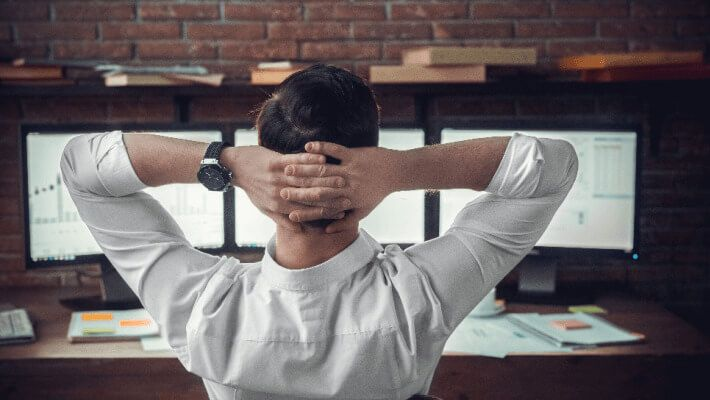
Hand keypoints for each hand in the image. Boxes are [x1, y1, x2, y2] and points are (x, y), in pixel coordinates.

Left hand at [222, 146, 350, 229]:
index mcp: (278, 206)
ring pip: (305, 179)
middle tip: (348, 195)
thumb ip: (283, 220)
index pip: (307, 211)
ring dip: (325, 178)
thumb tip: (301, 231)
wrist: (234, 168)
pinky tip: (324, 158)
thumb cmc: (252, 189)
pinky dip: (310, 159)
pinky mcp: (274, 161)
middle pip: (309, 196)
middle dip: (330, 196)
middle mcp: (279, 193)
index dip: (325, 213)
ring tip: (342, 177)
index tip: (342, 212)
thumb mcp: (264, 208)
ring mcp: (277, 177)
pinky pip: (295, 160)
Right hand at [280, 141, 399, 232]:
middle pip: (319, 190)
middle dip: (298, 191)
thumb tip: (327, 231)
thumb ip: (345, 222)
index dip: (306, 213)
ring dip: (305, 169)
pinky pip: (335, 151)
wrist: (398, 171)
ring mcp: (351, 170)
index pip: (323, 210)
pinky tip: (308, 146)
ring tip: (287, 169)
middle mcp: (348, 187)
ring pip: (324, 172)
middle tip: (280, 190)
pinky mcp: (355, 155)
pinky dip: (321, 148)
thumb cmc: (378, 192)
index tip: (289, 214)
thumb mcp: (363, 210)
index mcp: (348, 202)